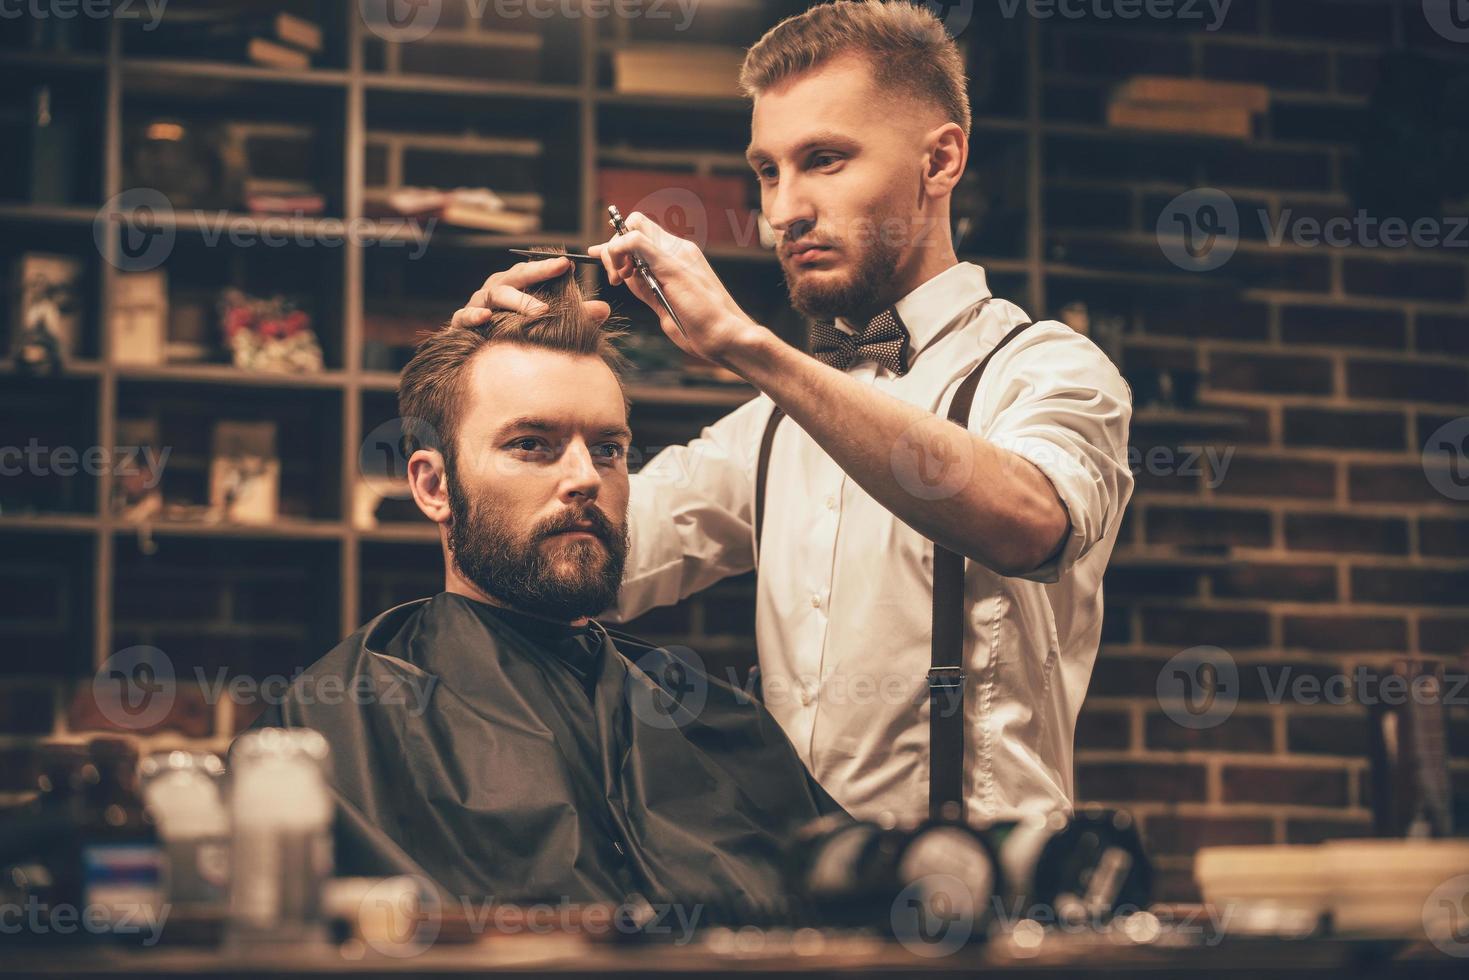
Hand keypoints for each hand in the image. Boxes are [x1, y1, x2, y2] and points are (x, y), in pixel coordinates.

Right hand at [449, 256, 610, 328]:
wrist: (475, 357)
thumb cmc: (514, 333)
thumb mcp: (547, 323)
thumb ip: (574, 315)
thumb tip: (604, 309)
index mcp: (515, 286)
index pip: (533, 270)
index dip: (549, 266)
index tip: (569, 263)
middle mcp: (496, 290)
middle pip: (516, 276)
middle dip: (538, 272)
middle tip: (560, 271)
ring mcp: (478, 304)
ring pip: (495, 294)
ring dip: (517, 300)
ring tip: (540, 310)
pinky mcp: (462, 323)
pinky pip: (466, 315)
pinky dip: (476, 315)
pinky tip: (487, 317)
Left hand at [588, 211, 766, 364]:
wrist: (726, 336)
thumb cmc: (699, 328)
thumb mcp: (662, 302)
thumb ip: (643, 284)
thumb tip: (621, 274)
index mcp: (680, 255)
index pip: (642, 232)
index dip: (620, 246)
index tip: (613, 271)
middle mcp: (680, 248)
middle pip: (636, 223)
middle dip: (615, 246)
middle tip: (616, 277)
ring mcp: (677, 253)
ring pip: (634, 225)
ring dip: (616, 250)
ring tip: (619, 279)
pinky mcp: (671, 264)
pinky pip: (635, 240)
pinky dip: (619, 251)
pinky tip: (622, 276)